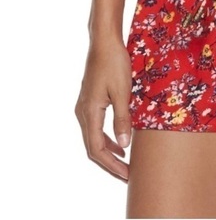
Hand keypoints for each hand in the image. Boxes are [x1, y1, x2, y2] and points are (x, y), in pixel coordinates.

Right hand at [75, 40, 132, 180]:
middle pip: (93, 147)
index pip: (97, 149)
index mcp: (89, 112)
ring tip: (126, 164)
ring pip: (94, 138)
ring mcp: (85, 107)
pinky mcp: (91, 102)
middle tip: (128, 176)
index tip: (127, 175)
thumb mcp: (123, 93)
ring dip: (109, 153)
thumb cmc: (115, 64)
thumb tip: (125, 146)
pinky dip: (107, 140)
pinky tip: (121, 144)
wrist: (105, 43)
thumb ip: (123, 119)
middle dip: (110, 164)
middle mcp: (83, 113)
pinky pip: (97, 128)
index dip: (111, 166)